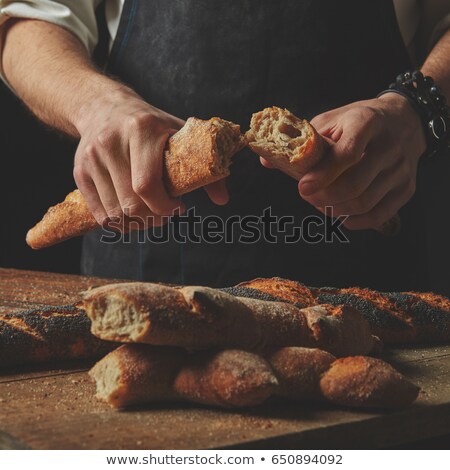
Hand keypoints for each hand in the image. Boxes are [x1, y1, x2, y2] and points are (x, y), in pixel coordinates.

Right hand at [73, 86, 227, 228]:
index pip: (147, 184)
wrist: (102, 106)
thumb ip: (204, 166)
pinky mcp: (79, 171)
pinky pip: (99, 213)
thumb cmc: (150, 124)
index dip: (165, 207)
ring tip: (150, 215)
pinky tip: (132, 215)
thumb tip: (223, 200)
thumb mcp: (178, 133)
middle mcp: (111, 142)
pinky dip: (118, 223)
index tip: (179, 207)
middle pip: (131, 203)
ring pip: (115, 213)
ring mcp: (92, 158)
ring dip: (137, 223)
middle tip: (166, 214)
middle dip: (154, 218)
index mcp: (141, 129)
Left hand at [297, 93, 425, 229]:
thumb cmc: (359, 122)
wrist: (404, 120)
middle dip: (324, 197)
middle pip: (355, 185)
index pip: (348, 153)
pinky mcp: (407, 188)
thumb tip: (267, 160)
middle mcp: (389, 145)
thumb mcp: (331, 120)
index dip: (322, 175)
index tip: (302, 188)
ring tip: (320, 203)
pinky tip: (339, 213)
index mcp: (367, 122)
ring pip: (365, 203)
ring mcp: (401, 169)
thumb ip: (302, 141)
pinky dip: (354, 221)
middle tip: (308, 196)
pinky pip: (378, 215)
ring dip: (335, 210)